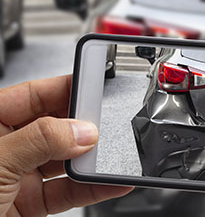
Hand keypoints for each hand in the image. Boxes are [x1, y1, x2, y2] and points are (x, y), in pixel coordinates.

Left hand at [0, 75, 132, 215]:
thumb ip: (41, 140)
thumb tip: (82, 130)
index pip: (33, 95)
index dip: (63, 88)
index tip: (91, 87)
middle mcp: (7, 147)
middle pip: (54, 126)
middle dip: (80, 127)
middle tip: (102, 126)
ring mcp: (20, 176)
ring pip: (64, 160)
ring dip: (89, 160)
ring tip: (108, 156)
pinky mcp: (32, 203)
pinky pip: (68, 191)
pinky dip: (91, 188)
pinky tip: (108, 182)